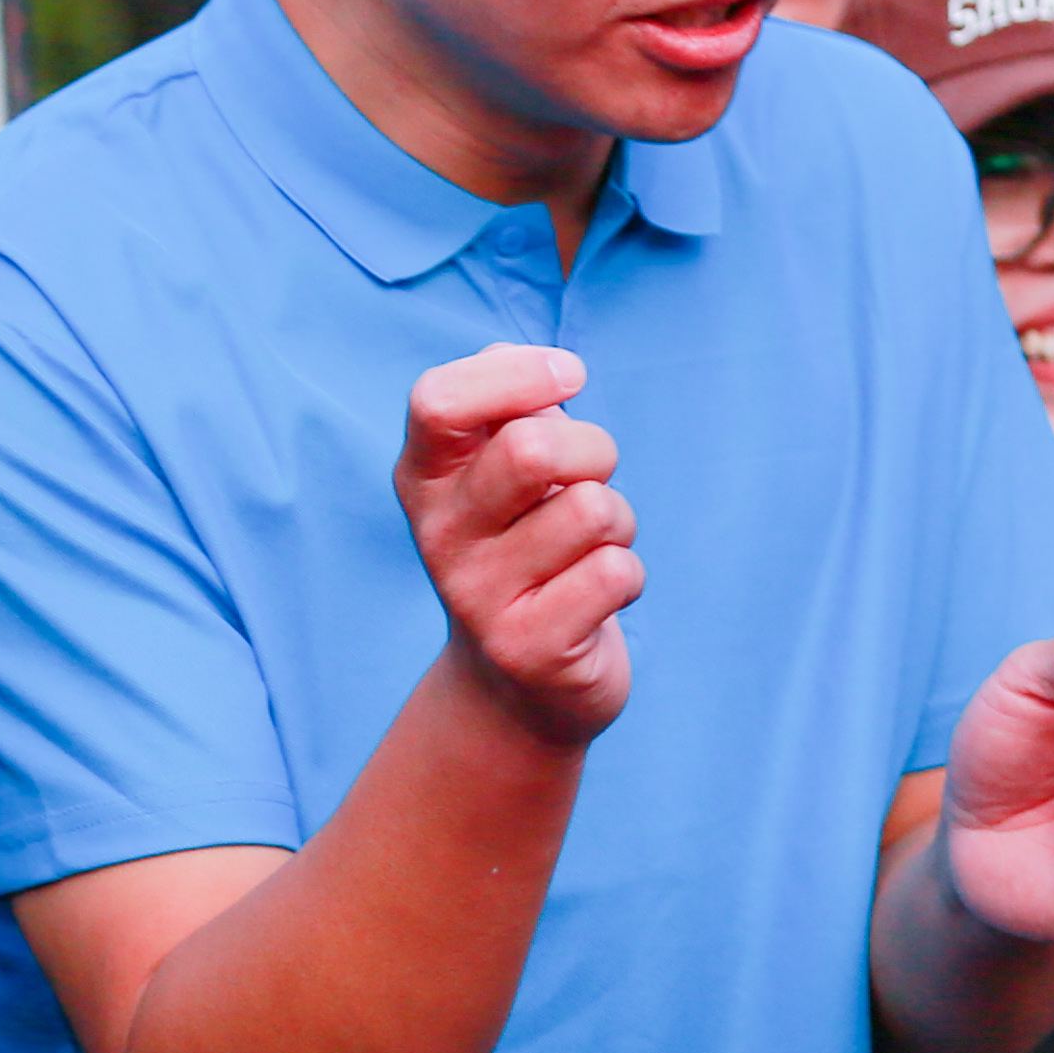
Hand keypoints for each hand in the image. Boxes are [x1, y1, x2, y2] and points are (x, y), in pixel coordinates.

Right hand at [393, 344, 640, 743]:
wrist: (517, 682)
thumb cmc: (527, 547)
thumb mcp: (505, 472)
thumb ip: (516, 408)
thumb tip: (548, 370)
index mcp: (425, 476)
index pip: (439, 399)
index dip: (518, 375)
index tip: (568, 377)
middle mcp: (439, 532)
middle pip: (532, 449)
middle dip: (594, 449)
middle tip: (593, 479)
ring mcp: (477, 594)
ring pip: (592, 511)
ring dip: (618, 521)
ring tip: (589, 548)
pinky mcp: (529, 646)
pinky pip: (615, 573)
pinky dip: (628, 575)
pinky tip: (596, 597)